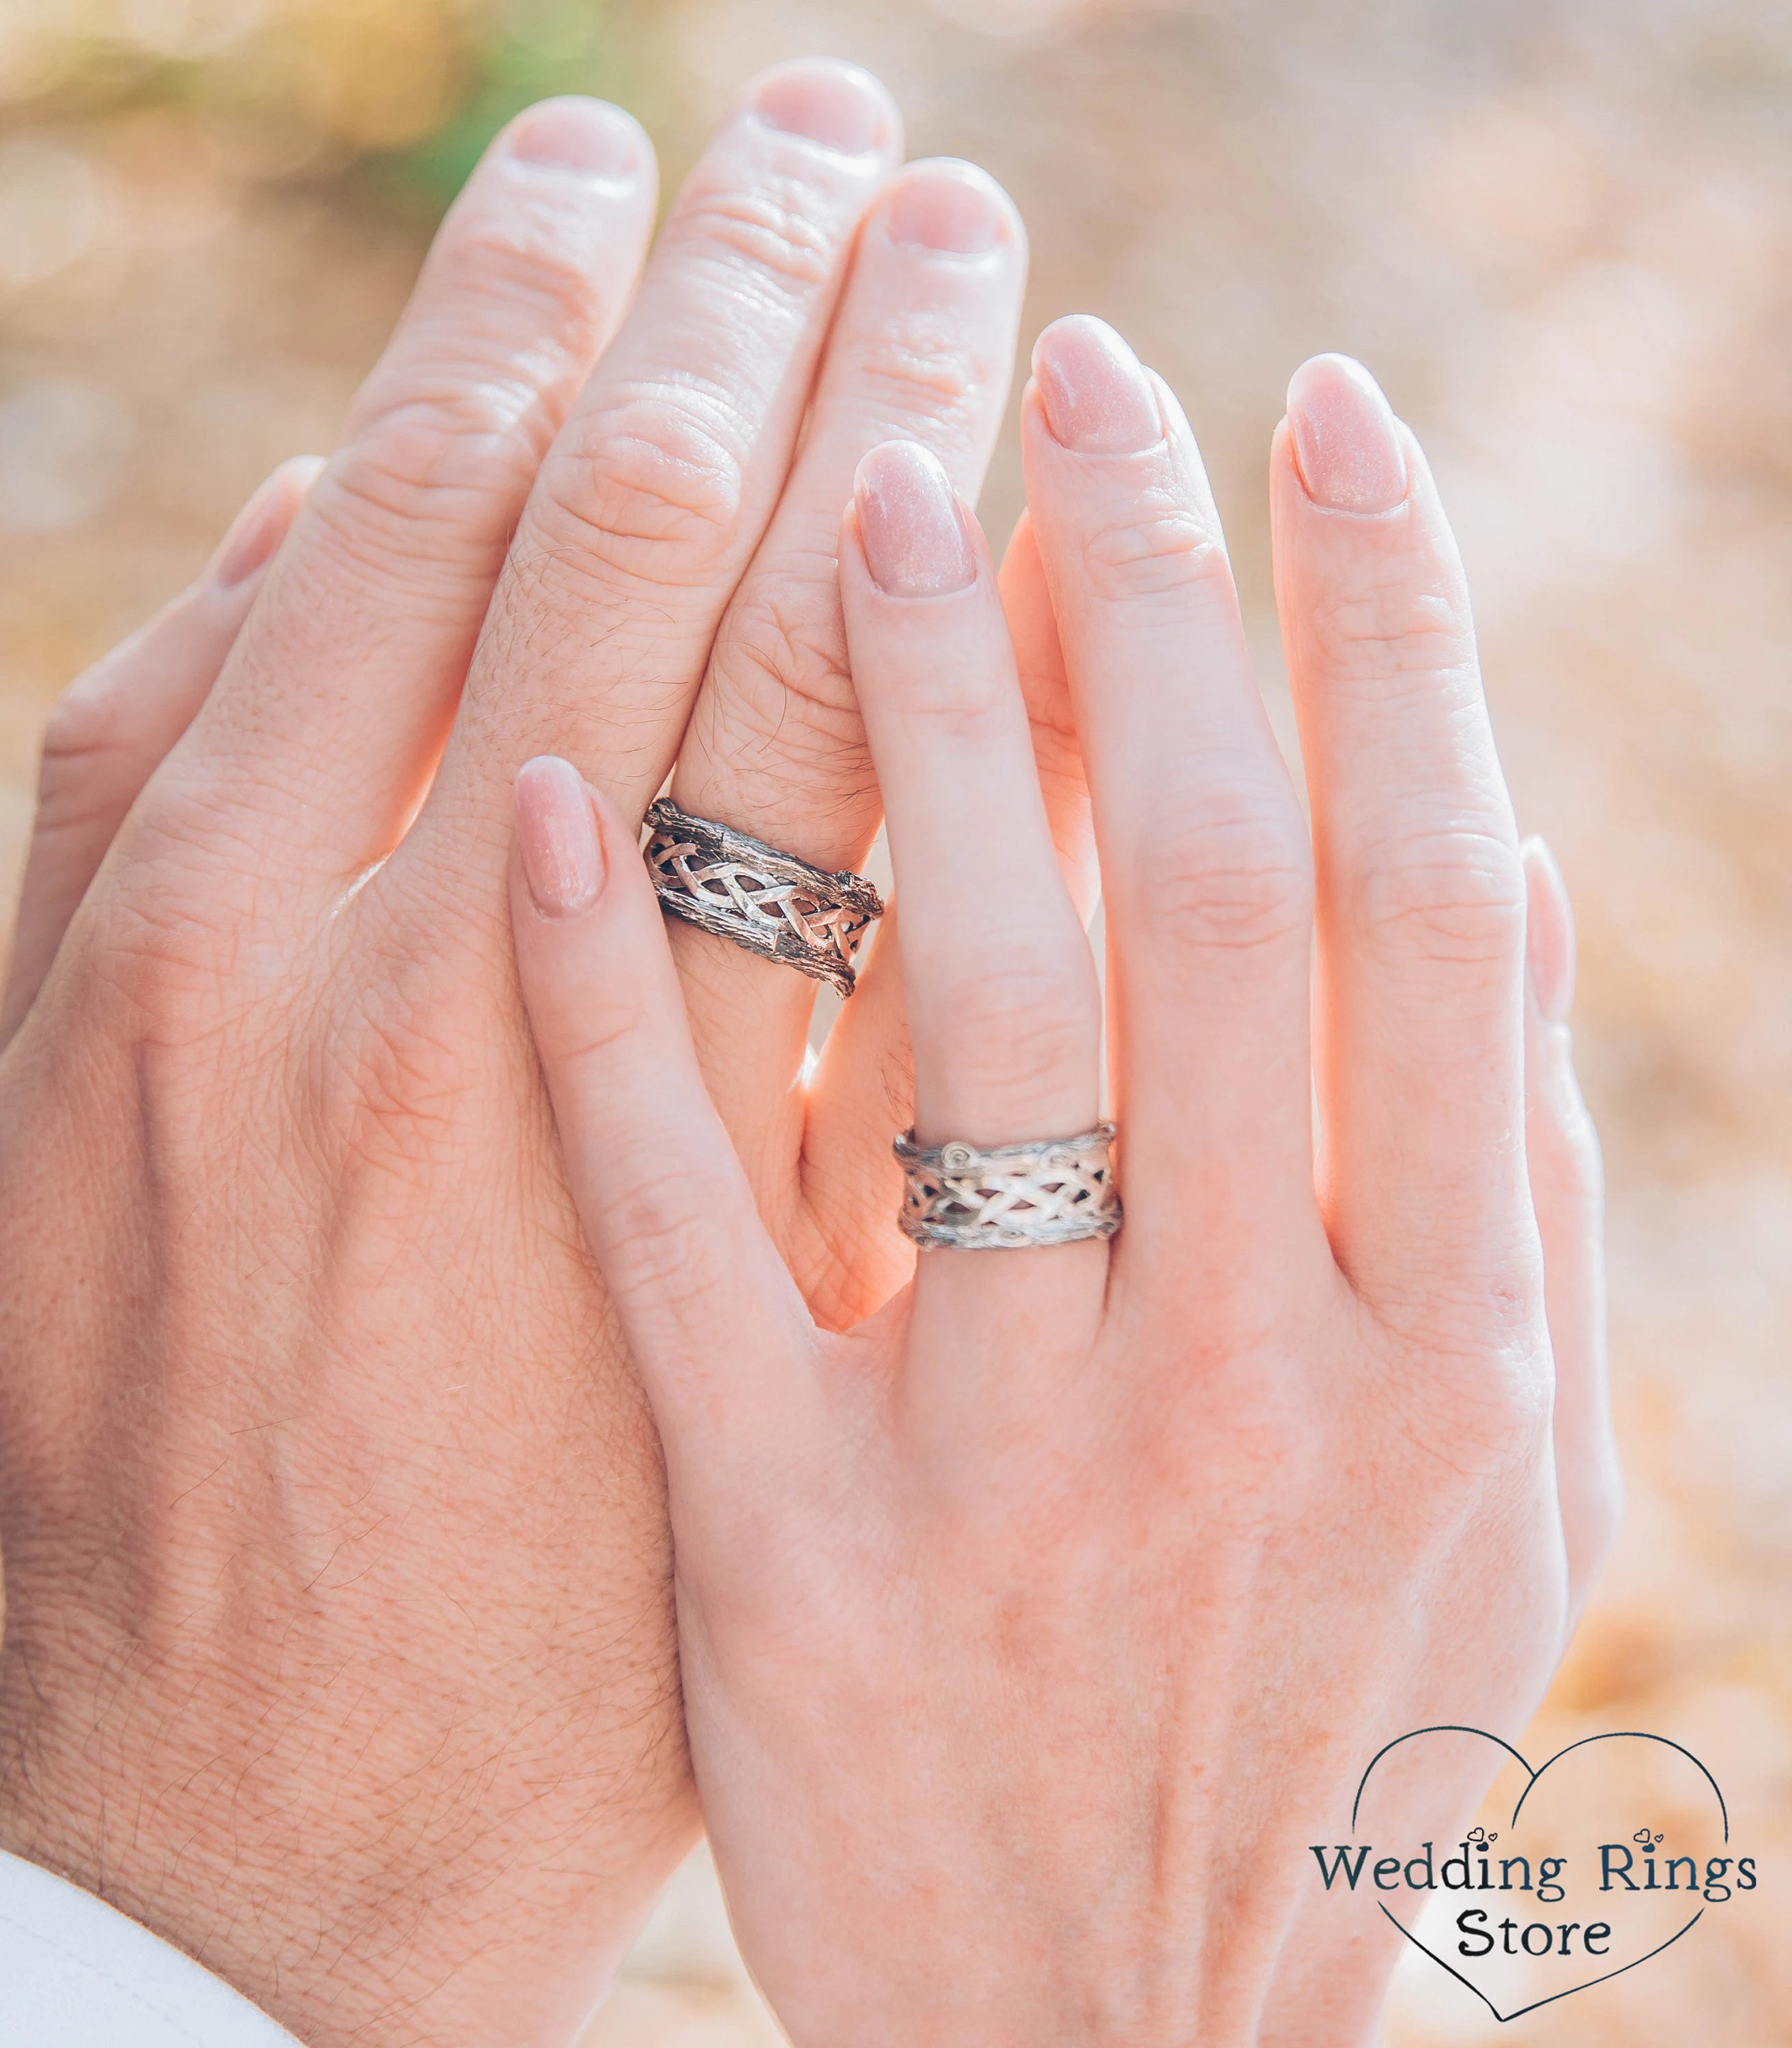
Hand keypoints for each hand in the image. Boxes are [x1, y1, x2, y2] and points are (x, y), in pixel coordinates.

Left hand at [0, 63, 1034, 2044]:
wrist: (205, 1837)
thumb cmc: (549, 1653)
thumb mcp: (763, 1379)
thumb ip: (844, 1080)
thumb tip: (962, 793)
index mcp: (630, 1107)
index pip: (814, 656)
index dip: (915, 434)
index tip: (990, 271)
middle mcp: (387, 991)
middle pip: (611, 537)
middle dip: (751, 300)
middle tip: (853, 130)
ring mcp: (170, 968)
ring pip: (379, 540)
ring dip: (516, 317)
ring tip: (622, 152)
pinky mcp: (40, 999)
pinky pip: (170, 672)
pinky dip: (303, 527)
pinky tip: (396, 417)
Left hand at [510, 328, 1619, 2046]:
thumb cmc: (1334, 1746)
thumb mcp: (1506, 1502)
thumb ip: (1526, 1204)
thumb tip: (1509, 883)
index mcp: (1449, 1353)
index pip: (1431, 898)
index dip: (1388, 625)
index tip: (1318, 420)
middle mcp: (1246, 1382)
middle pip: (1209, 897)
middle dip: (1155, 594)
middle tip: (1074, 364)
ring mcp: (1003, 1471)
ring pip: (964, 1008)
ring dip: (920, 713)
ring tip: (875, 474)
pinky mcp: (784, 1555)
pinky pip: (682, 1227)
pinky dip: (610, 997)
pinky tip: (557, 790)